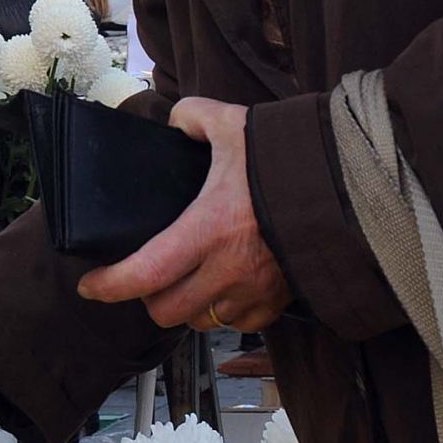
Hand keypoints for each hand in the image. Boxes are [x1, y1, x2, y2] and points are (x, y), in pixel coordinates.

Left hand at [77, 97, 291, 330]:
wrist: (352, 187)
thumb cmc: (288, 160)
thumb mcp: (233, 125)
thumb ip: (195, 118)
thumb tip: (177, 121)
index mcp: (207, 228)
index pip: (144, 273)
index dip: (110, 286)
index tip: (90, 286)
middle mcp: (228, 269)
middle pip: (167, 311)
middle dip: (148, 299)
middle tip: (146, 277)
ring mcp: (255, 291)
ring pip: (202, 321)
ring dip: (188, 307)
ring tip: (187, 281)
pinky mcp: (279, 301)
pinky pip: (240, 324)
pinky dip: (225, 312)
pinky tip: (224, 288)